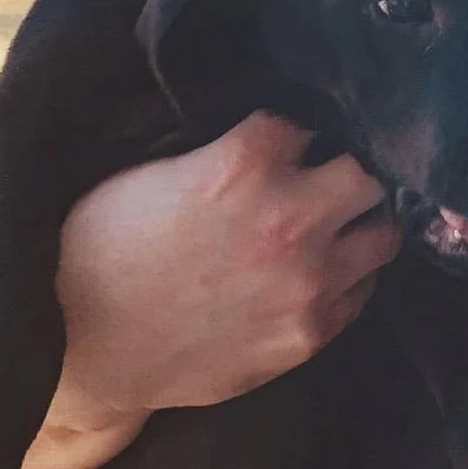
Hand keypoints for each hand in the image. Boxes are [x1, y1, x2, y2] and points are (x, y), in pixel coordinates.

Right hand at [41, 112, 401, 446]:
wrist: (83, 348)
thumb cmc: (101, 250)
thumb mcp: (153, 172)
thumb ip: (225, 150)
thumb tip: (274, 137)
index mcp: (244, 162)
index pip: (309, 120)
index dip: (298, 131)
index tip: (291, 143)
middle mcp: (290, 217)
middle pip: (367, 173)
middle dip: (348, 171)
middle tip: (325, 180)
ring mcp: (307, 281)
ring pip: (383, 234)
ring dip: (360, 225)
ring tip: (335, 228)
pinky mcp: (310, 334)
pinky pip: (362, 293)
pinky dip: (348, 278)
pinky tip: (320, 274)